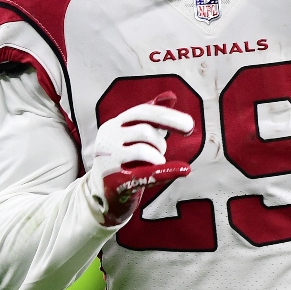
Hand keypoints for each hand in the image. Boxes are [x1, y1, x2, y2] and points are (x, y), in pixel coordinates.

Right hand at [86, 91, 194, 225]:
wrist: (101, 194)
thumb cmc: (122, 160)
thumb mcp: (132, 136)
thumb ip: (150, 117)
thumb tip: (171, 95)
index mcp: (114, 124)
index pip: (142, 112)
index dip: (168, 116)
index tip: (190, 125)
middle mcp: (108, 138)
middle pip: (144, 130)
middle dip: (161, 141)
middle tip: (164, 152)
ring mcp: (108, 159)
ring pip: (143, 150)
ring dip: (158, 156)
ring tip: (158, 163)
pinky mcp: (114, 180)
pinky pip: (144, 173)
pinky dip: (166, 171)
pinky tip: (183, 170)